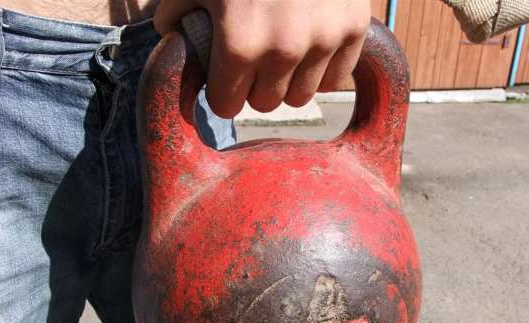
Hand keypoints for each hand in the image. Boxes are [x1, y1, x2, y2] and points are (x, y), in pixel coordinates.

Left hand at [154, 0, 369, 117]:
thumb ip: (177, 11)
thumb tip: (174, 38)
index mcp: (239, 42)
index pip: (227, 105)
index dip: (221, 92)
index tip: (224, 79)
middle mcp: (284, 50)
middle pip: (264, 104)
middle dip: (254, 87)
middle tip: (252, 61)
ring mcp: (324, 40)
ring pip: (301, 98)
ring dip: (288, 82)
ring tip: (282, 53)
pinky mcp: (355, 28)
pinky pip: (335, 79)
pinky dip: (321, 69)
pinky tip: (310, 45)